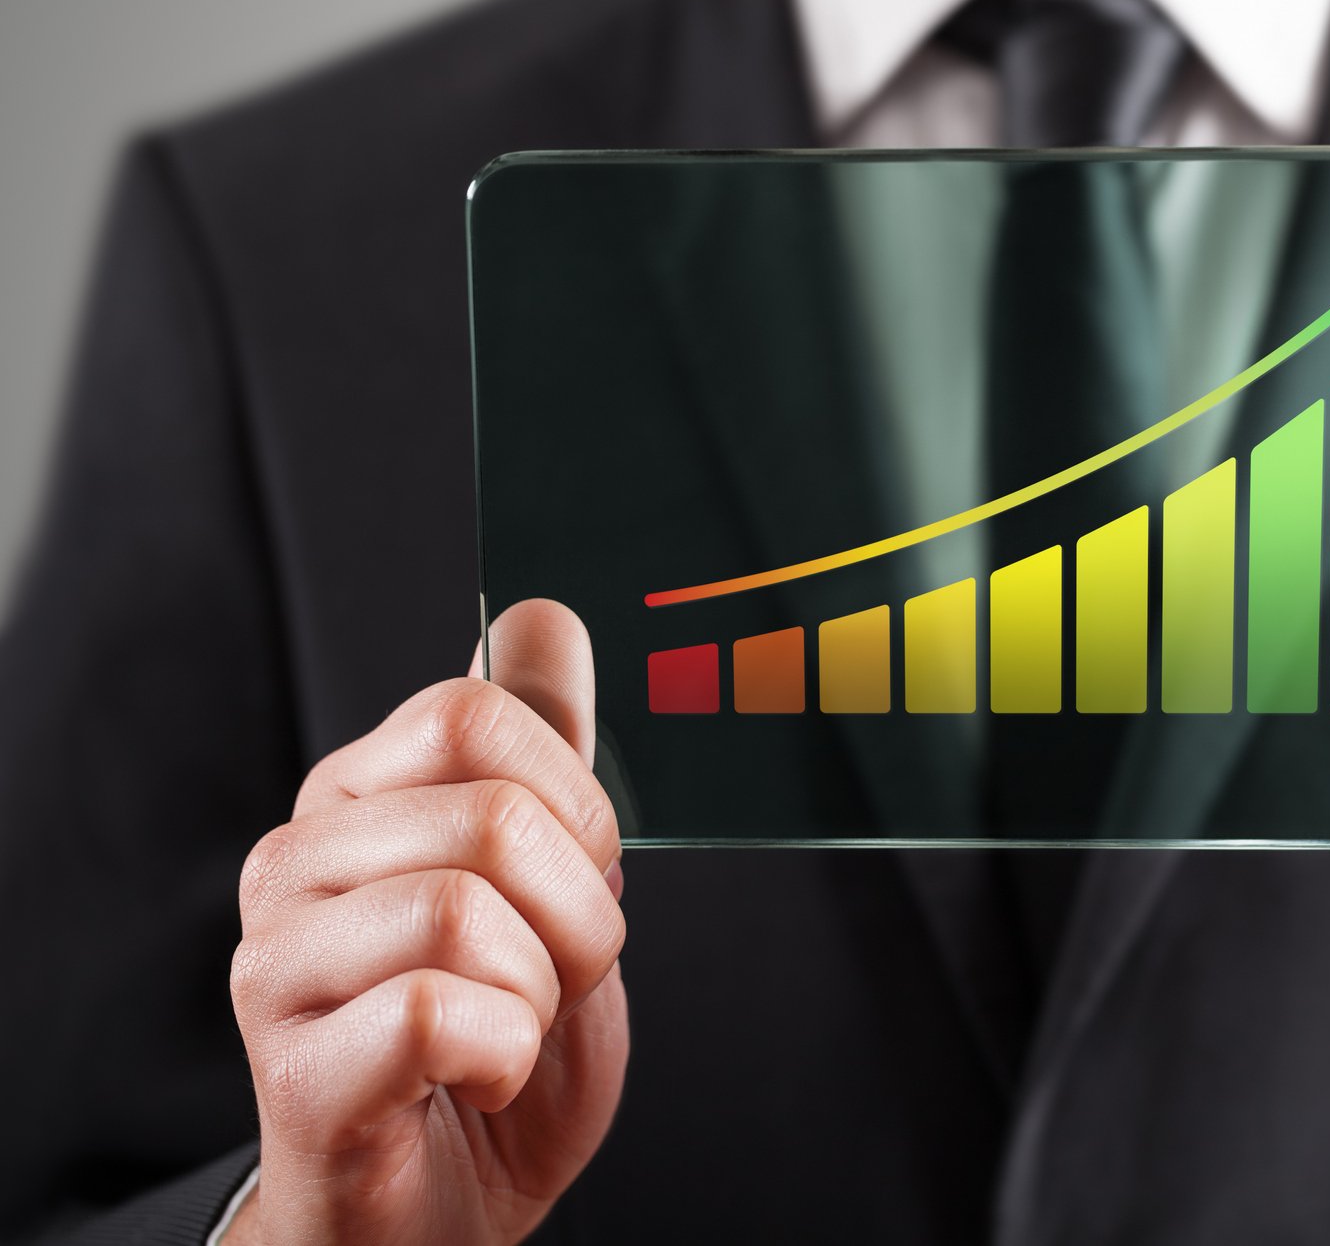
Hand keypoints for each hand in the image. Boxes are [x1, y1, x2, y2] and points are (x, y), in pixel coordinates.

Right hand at [228, 600, 627, 1245]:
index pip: (477, 711)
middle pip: (492, 813)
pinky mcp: (294, 1070)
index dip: (576, 804)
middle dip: (581, 914)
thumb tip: (542, 614)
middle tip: (552, 977)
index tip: (576, 881)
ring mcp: (278, 965)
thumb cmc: (495, 1050)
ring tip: (510, 1032)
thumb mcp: (555, 887)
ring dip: (541, 993)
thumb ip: (549, 755)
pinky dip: (504, 1055)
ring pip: (466, 911)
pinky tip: (474, 1079)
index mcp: (360, 799)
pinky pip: (437, 1013)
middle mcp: (298, 862)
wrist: (439, 1215)